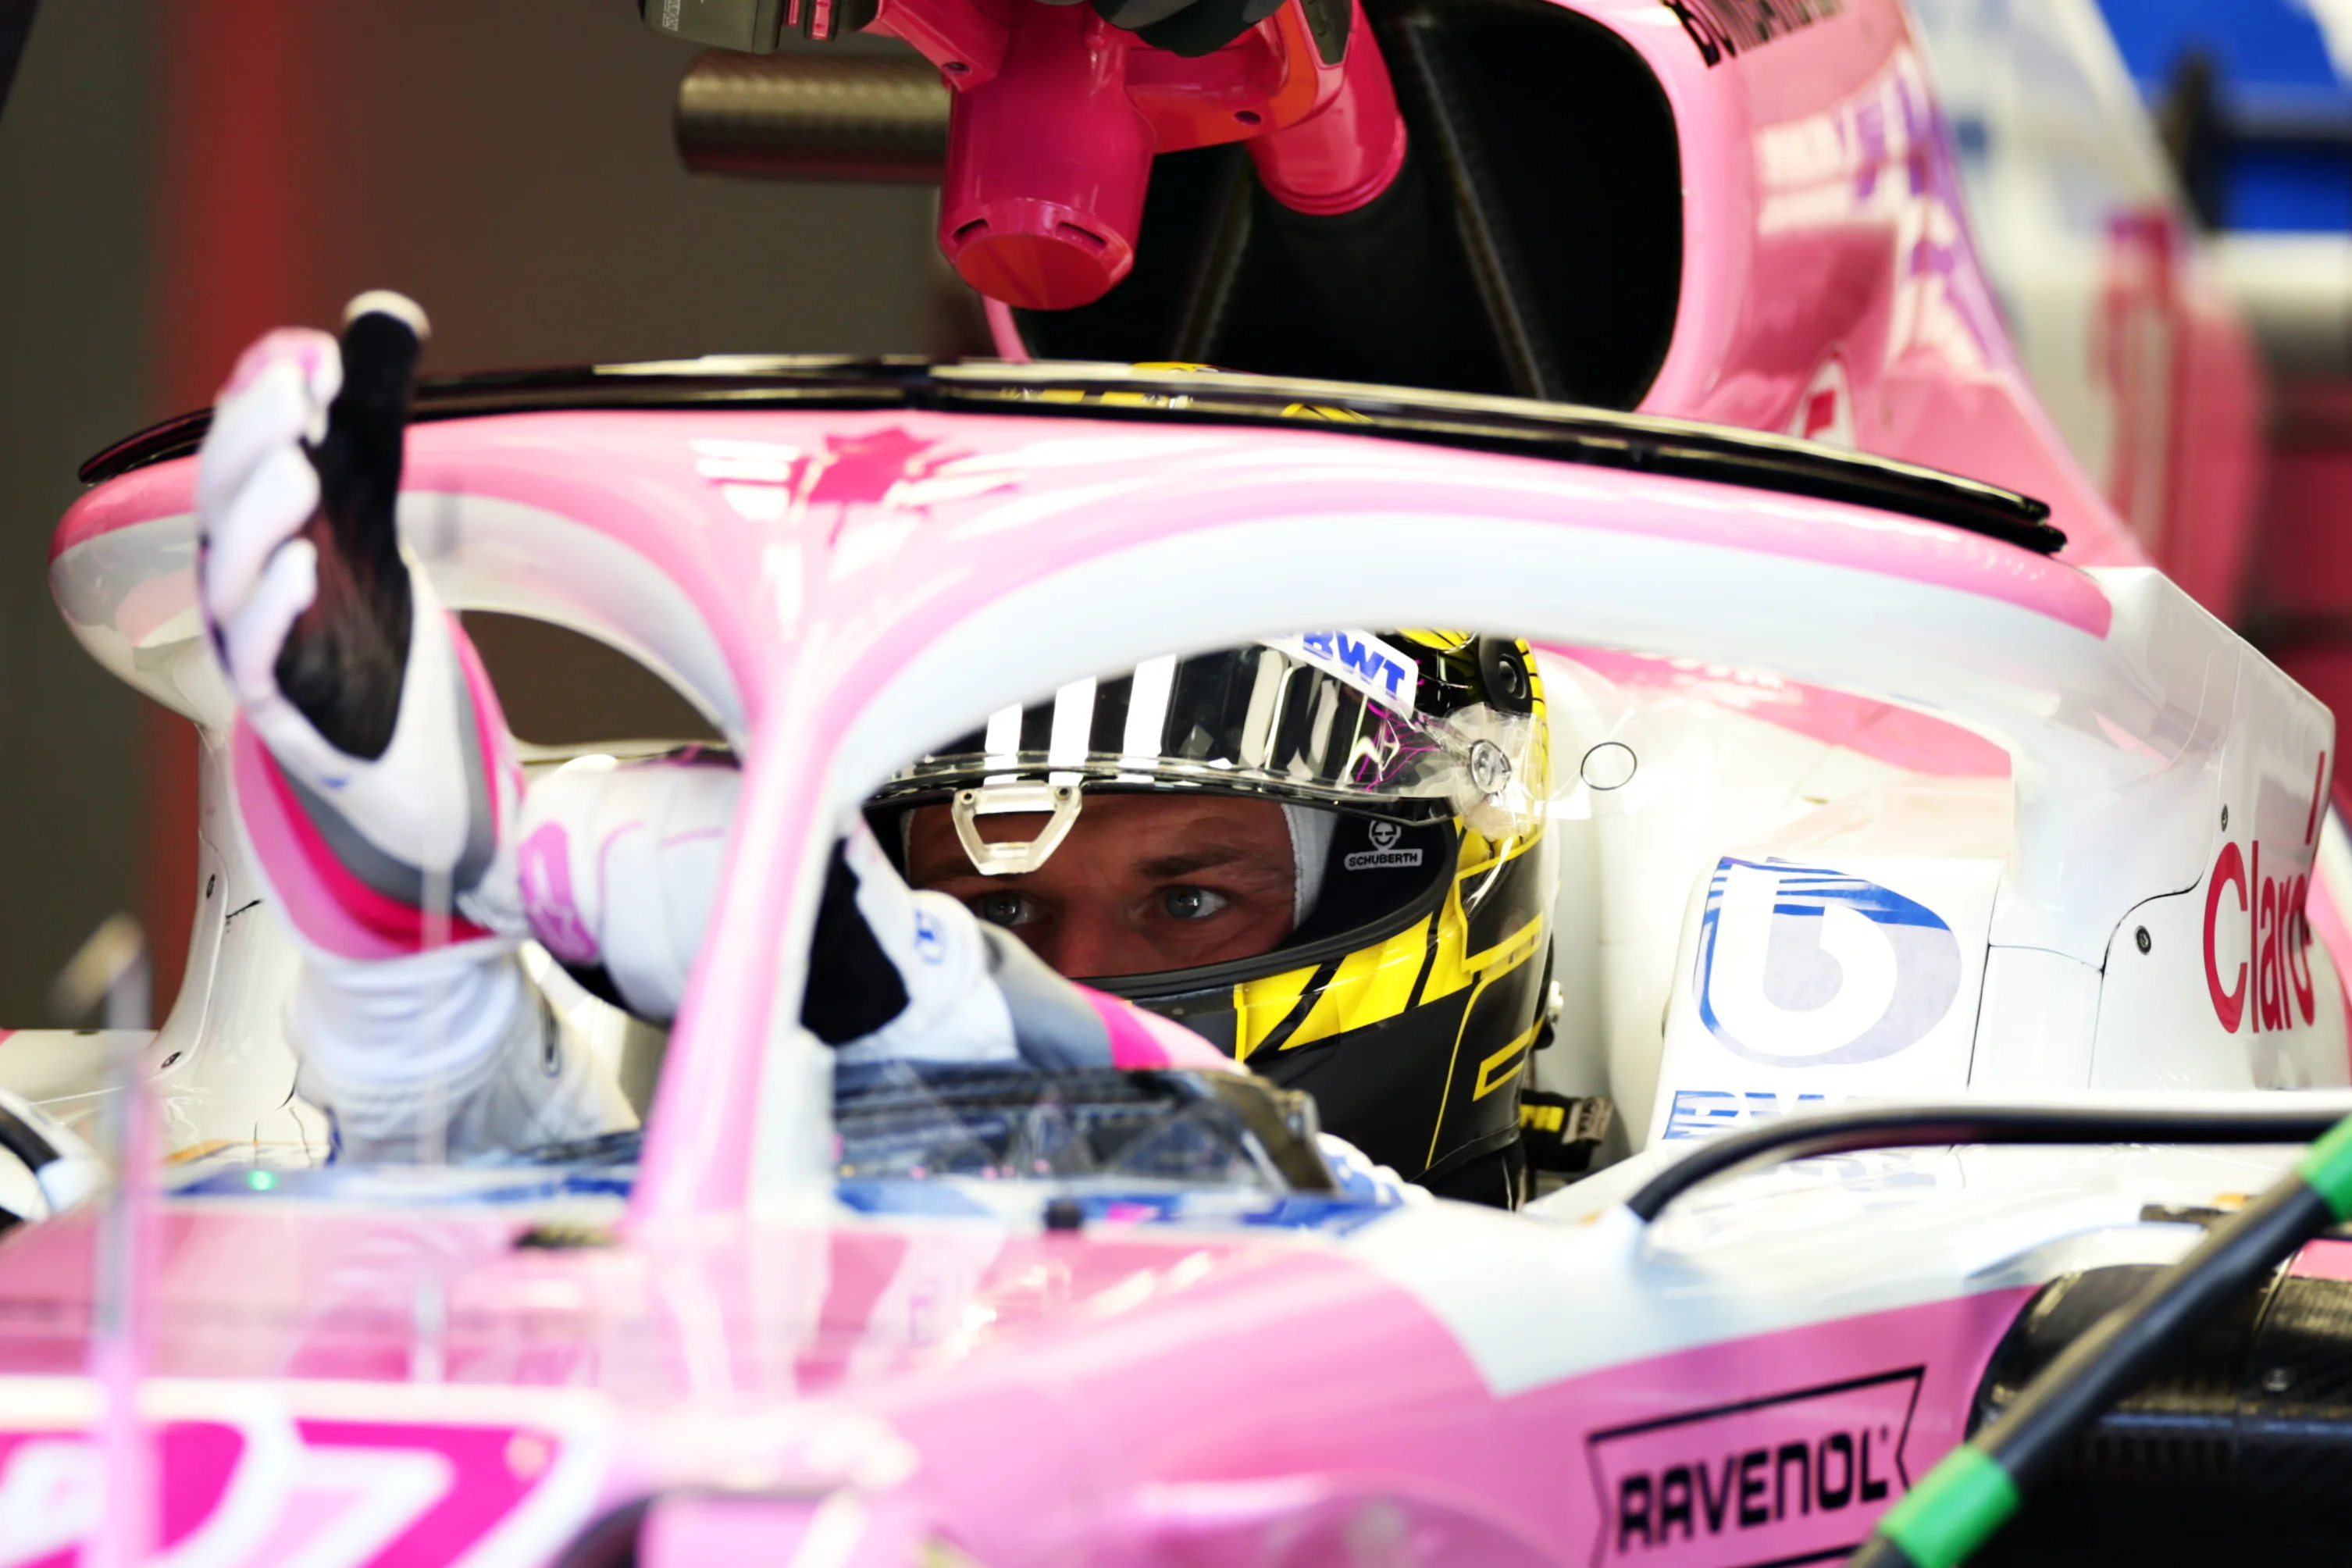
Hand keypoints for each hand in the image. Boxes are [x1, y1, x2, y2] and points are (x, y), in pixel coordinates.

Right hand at [196, 296, 521, 948]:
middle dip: (249, 443)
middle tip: (296, 390)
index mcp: (260, 530)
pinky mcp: (292, 714)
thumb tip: (380, 312)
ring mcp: (263, 651)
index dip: (265, 399)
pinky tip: (307, 567)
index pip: (243, 451)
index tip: (313, 353)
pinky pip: (264, 664)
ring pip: (231, 581)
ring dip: (260, 518)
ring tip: (302, 464)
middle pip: (220, 505)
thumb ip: (371, 413)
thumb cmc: (367, 622)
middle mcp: (247, 586)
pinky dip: (280, 613)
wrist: (408, 755)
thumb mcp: (376, 506)